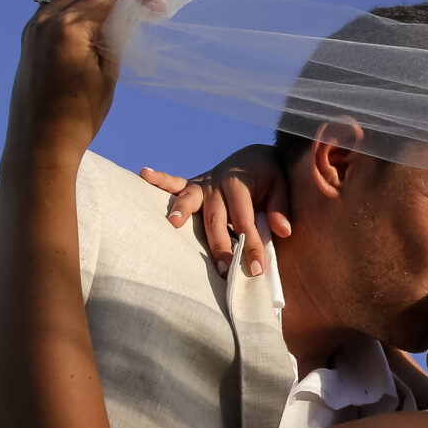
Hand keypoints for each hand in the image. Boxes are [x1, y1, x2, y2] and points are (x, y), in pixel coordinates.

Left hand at [9, 0, 159, 157]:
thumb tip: (130, 11)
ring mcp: (34, 24)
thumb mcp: (108, 73)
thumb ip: (117, 34)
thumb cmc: (79, 116)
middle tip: (148, 2)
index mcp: (69, 27)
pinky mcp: (30, 34)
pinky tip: (96, 13)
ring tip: (123, 4)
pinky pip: (55, 1)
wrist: (40, 142)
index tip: (161, 7)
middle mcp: (47, 18)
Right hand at [139, 144, 291, 277]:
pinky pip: (174, 182)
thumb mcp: (281, 187)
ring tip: (174, 223)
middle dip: (220, 245)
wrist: (255, 158)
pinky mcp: (192, 185)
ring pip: (190, 200)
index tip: (257, 269)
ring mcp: (202, 184)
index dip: (252, 246)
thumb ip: (280, 208)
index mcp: (240, 185)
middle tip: (224, 270)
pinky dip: (159, 179)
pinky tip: (144, 174)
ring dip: (182, 211)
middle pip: (216, 218)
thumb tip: (283, 231)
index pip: (245, 221)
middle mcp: (217, 183)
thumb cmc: (269, 178)